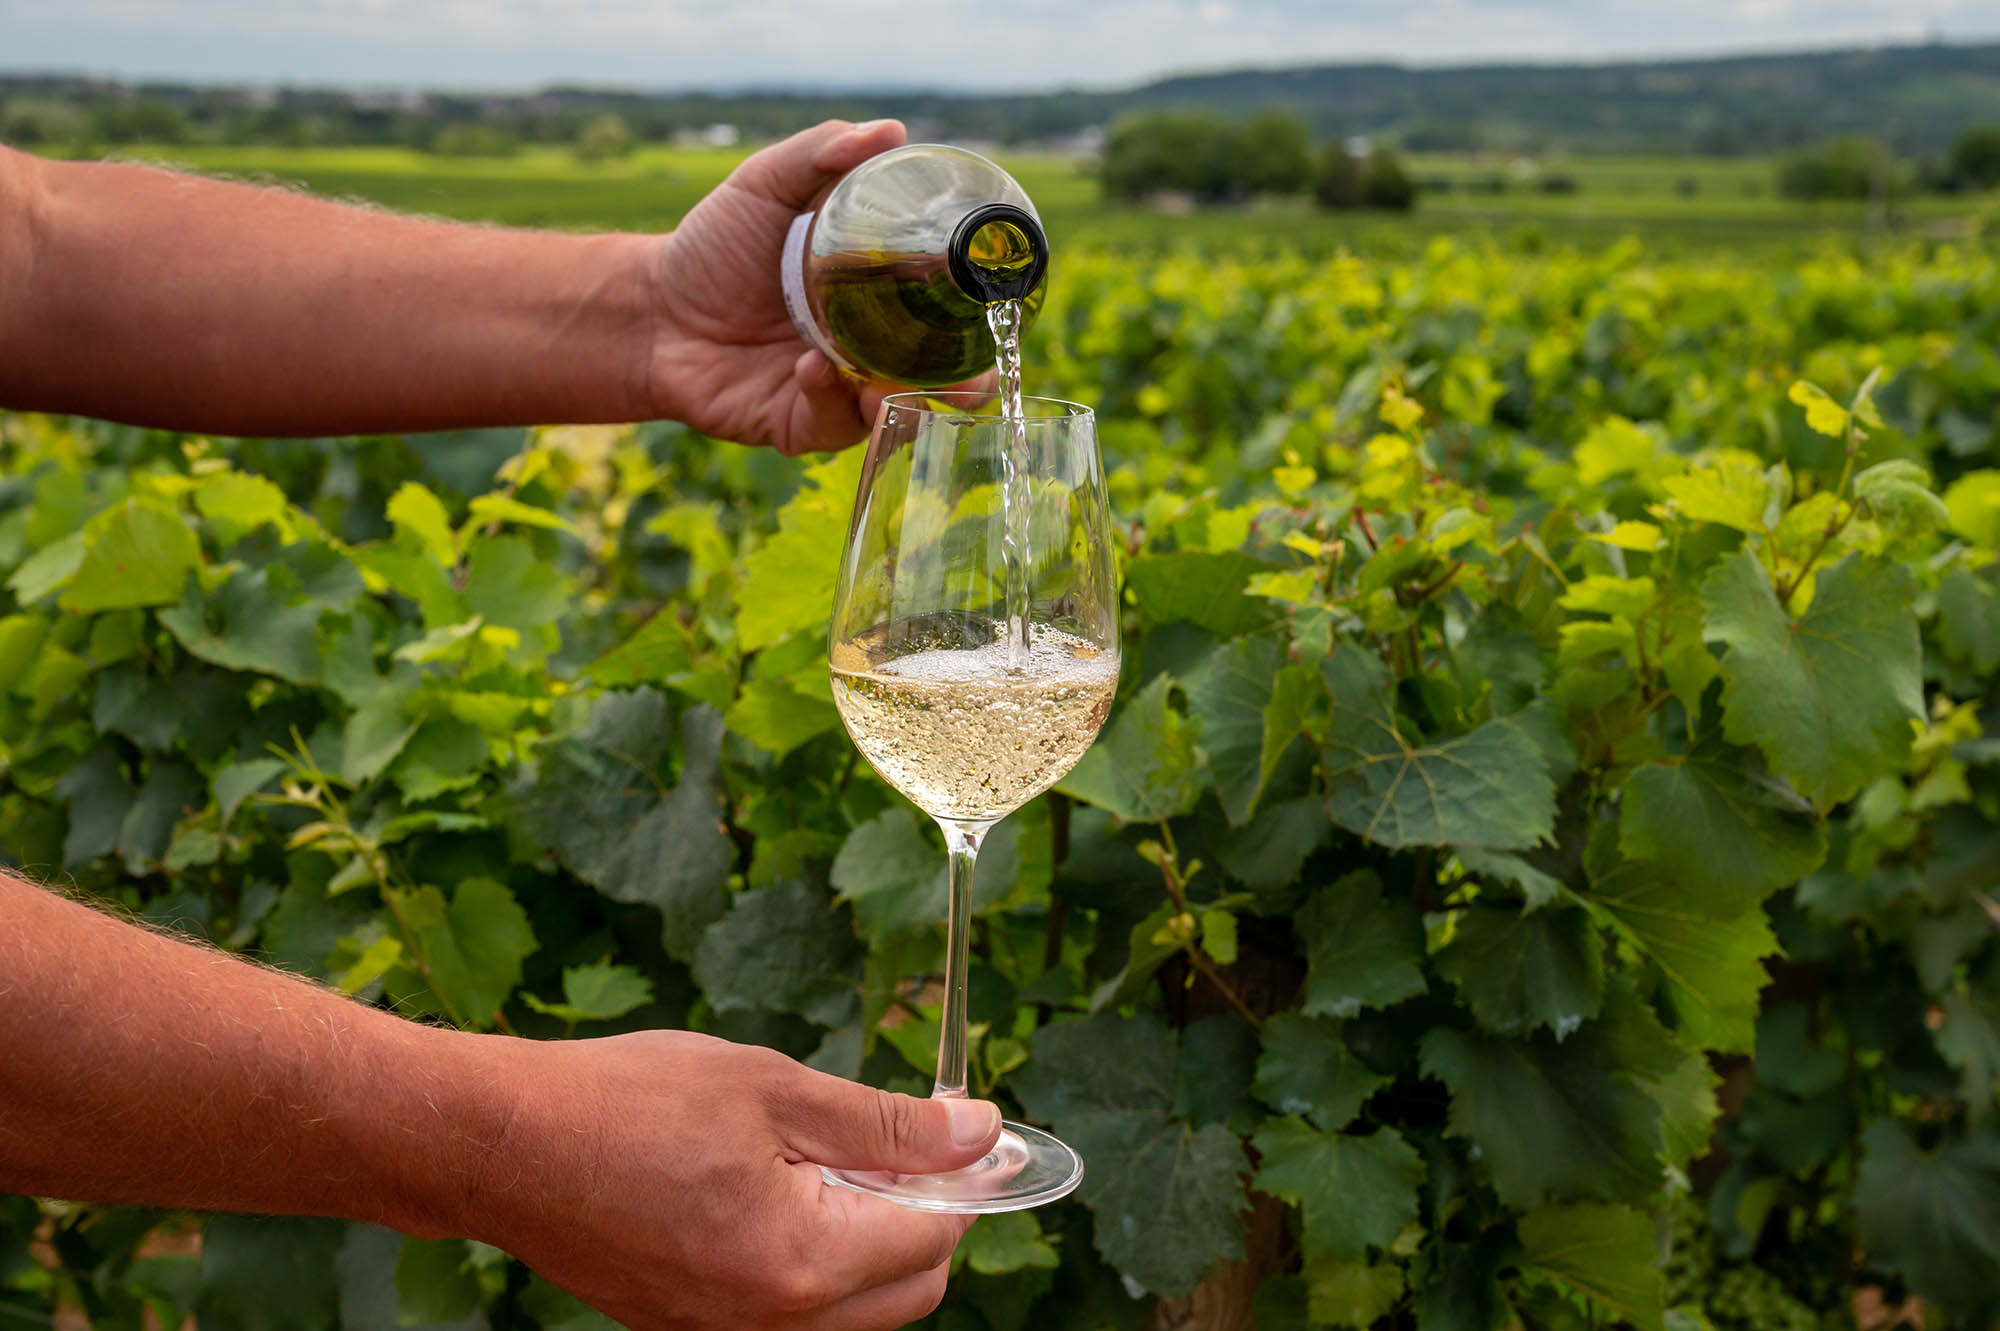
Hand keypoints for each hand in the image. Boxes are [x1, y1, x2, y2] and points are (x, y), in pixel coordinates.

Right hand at [466, 1030, 1002, 1329]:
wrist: (504, 1145)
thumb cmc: (630, 1101)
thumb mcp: (775, 1089)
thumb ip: (887, 1126)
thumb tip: (982, 1133)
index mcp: (801, 1263)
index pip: (935, 1238)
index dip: (958, 1176)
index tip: (952, 1124)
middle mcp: (770, 1324)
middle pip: (909, 1292)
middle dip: (921, 1218)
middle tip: (884, 1142)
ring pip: (853, 1313)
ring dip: (866, 1243)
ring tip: (818, 1160)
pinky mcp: (691, 1328)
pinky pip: (791, 1315)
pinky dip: (810, 1263)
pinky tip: (772, 1191)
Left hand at [646, 120, 988, 455]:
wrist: (649, 308)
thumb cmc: (712, 247)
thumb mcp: (766, 186)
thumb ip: (822, 155)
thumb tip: (892, 132)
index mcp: (878, 297)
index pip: (948, 317)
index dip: (980, 324)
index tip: (995, 312)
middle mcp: (868, 350)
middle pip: (940, 380)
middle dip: (965, 388)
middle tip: (968, 379)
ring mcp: (837, 391)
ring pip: (895, 415)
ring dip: (903, 404)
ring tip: (888, 387)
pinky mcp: (798, 425)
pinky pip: (832, 425)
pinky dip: (830, 398)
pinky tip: (811, 368)